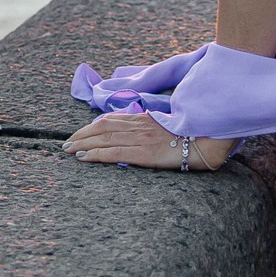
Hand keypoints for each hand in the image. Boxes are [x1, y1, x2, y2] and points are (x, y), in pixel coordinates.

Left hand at [62, 113, 234, 170]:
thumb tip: (141, 131)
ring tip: (68, 150)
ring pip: (103, 139)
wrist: (210, 141)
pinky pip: (113, 153)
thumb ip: (152, 126)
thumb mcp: (169, 126)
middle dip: (81, 135)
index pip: (111, 120)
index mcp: (144, 119)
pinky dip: (94, 155)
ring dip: (82, 144)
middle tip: (65, 143)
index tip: (80, 132)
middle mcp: (138, 126)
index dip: (91, 126)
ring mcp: (140, 138)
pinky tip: (82, 158)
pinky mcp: (143, 153)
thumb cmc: (194, 135)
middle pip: (101, 128)